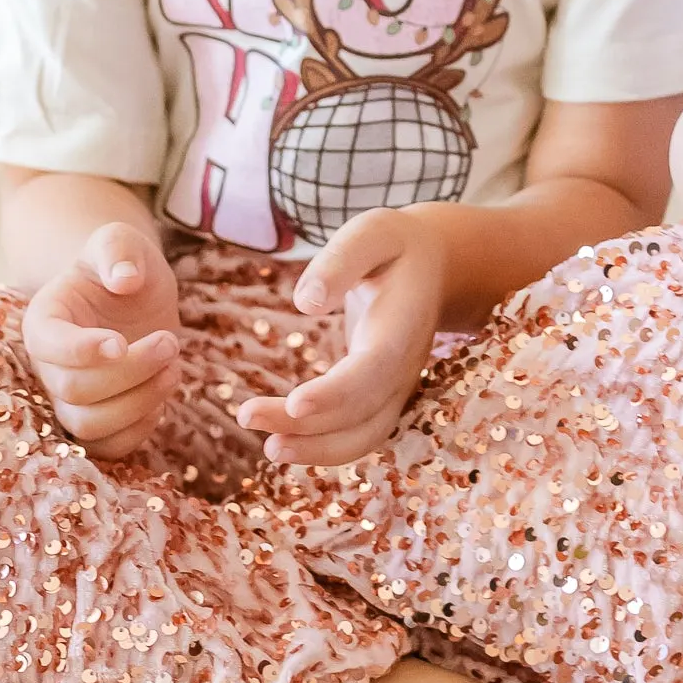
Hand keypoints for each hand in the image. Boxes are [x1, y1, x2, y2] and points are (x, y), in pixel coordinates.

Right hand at [22, 220, 180, 458]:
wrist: (130, 291)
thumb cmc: (121, 264)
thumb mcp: (120, 240)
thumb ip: (118, 249)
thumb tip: (124, 279)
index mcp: (44, 320)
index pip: (47, 346)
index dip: (82, 350)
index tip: (121, 341)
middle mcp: (48, 365)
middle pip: (74, 390)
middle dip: (129, 372)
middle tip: (170, 342)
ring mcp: (70, 398)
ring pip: (89, 426)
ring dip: (139, 403)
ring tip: (174, 369)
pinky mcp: (98, 419)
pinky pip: (109, 447)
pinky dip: (140, 429)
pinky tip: (163, 395)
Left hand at [237, 206, 448, 465]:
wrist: (436, 266)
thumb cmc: (394, 245)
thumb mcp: (371, 234)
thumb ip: (341, 261)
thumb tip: (306, 302)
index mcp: (402, 324)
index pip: (374, 370)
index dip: (337, 393)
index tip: (294, 404)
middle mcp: (405, 366)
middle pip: (363, 413)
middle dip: (309, 427)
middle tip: (247, 416)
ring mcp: (397, 387)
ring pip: (364, 436)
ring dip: (315, 449)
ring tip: (268, 446)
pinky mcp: (382, 397)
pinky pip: (357, 434)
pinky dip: (322, 446)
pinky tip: (284, 441)